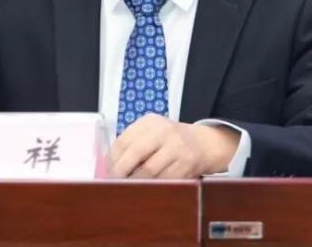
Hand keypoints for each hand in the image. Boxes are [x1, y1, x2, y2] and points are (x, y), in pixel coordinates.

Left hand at [107, 114, 238, 178]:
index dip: (112, 160)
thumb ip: (133, 144)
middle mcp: (164, 130)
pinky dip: (153, 187)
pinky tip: (148, 189)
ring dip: (136, 183)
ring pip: (149, 171)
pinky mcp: (187, 163)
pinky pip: (164, 180)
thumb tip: (109, 167)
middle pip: (135, 153)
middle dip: (121, 172)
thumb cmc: (171, 141)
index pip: (123, 140)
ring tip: (129, 188)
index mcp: (150, 122)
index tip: (108, 172)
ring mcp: (177, 146)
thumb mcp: (152, 133)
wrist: (203, 143)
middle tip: (115, 184)